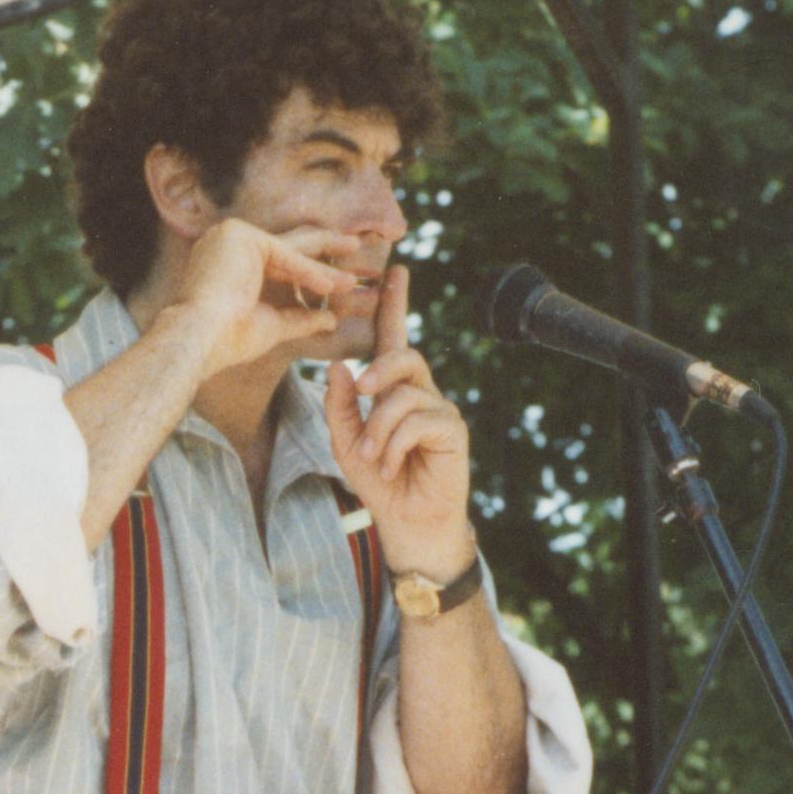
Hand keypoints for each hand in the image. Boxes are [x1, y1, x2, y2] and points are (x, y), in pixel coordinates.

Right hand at [168, 218, 371, 378]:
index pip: (283, 260)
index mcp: (234, 262)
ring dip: (325, 268)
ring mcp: (232, 235)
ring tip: (358, 276)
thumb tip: (331, 319)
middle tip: (359, 248)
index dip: (315, 269)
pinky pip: (285, 254)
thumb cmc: (226, 341)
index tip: (344, 280)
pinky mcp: (238, 235)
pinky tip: (334, 286)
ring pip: (291, 252)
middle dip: (328, 249)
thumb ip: (301, 318)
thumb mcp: (273, 325)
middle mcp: (230, 242)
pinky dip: (310, 272)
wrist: (199, 340)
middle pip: (291, 245)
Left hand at [324, 266, 474, 582]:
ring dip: (378, 428)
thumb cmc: (379, 483)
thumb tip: (339, 366)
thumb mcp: (345, 443)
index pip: (394, 338)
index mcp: (395, 390)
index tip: (396, 270)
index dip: (395, 304)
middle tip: (360, 392)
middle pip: (403, 355)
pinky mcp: (453, 429)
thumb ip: (340, 406)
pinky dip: (395, 444)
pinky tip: (390, 466)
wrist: (408, 524)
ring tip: (372, 458)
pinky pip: (418, 419)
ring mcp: (440, 409)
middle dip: (378, 369)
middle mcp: (421, 392)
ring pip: (403, 394)